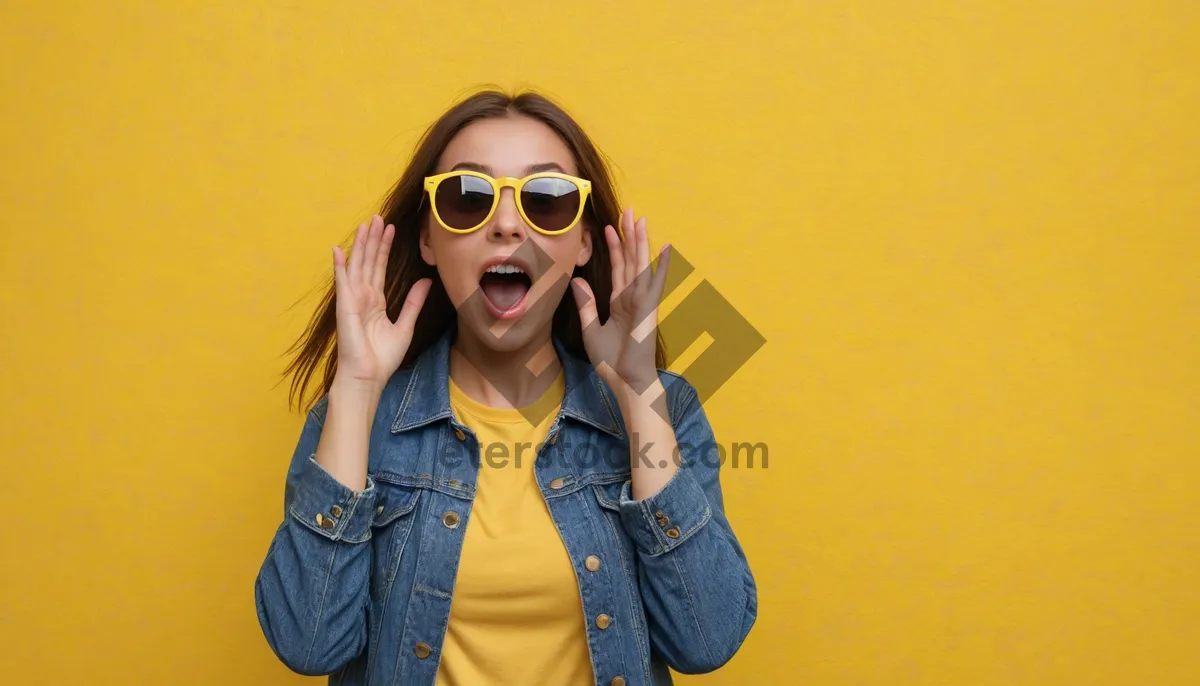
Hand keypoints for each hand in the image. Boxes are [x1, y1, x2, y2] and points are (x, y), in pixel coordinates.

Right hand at [332, 215, 430, 388]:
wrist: (368, 378)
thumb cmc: (382, 358)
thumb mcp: (405, 326)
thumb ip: (413, 303)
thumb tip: (425, 281)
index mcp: (376, 302)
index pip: (380, 268)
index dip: (385, 249)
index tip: (391, 230)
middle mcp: (363, 298)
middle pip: (368, 262)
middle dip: (374, 240)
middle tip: (379, 218)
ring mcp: (352, 301)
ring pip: (357, 266)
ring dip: (360, 246)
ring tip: (366, 225)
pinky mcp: (345, 307)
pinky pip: (342, 283)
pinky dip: (340, 266)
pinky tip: (339, 250)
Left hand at [571, 208, 669, 396]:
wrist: (627, 381)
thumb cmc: (612, 362)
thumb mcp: (590, 330)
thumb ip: (586, 305)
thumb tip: (577, 281)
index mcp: (619, 302)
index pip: (617, 268)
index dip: (613, 248)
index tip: (609, 227)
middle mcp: (632, 297)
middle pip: (630, 260)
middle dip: (628, 236)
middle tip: (628, 211)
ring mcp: (642, 301)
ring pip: (641, 265)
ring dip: (640, 242)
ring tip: (639, 219)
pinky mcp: (648, 308)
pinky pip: (655, 283)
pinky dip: (662, 266)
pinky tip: (666, 248)